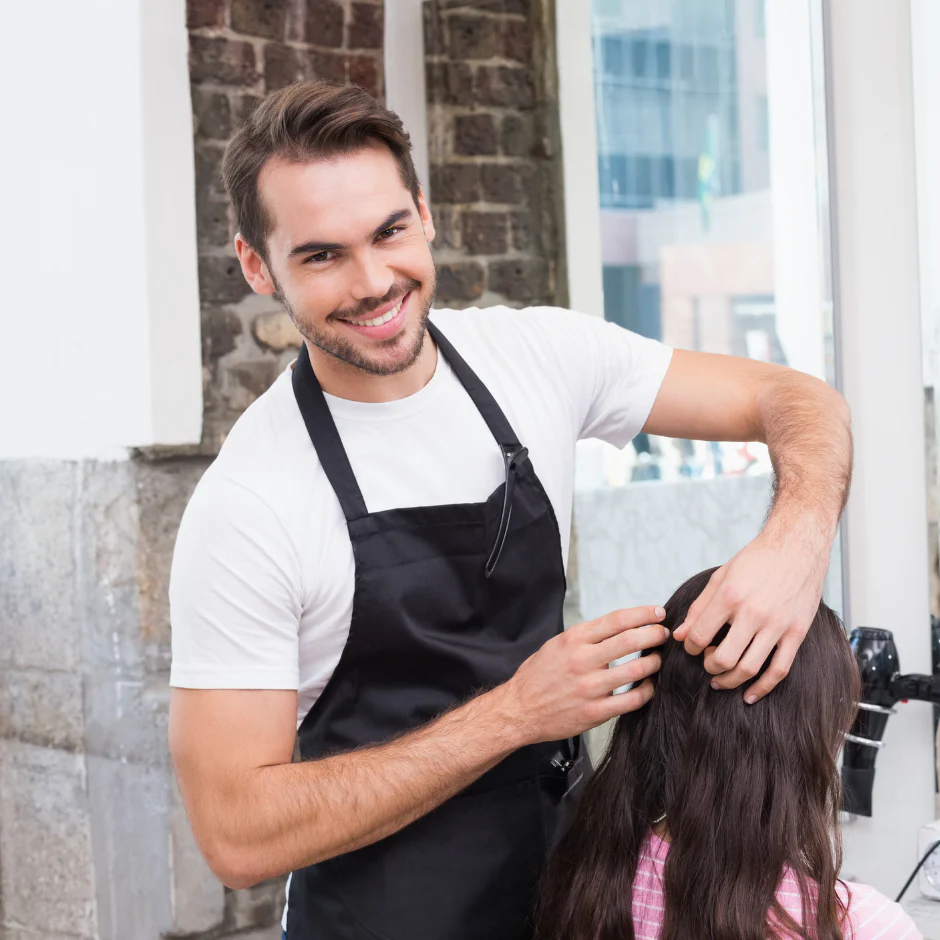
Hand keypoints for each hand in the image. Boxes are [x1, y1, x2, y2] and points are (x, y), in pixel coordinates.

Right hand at [503, 606, 668, 745]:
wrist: (519, 710)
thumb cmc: (538, 676)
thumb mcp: (556, 645)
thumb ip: (586, 637)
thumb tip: (618, 628)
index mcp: (573, 639)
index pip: (617, 620)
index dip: (642, 614)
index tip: (658, 613)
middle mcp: (582, 660)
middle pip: (631, 640)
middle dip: (654, 635)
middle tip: (664, 634)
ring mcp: (590, 687)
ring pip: (636, 670)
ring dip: (654, 662)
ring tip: (658, 659)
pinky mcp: (595, 712)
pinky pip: (632, 700)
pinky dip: (646, 691)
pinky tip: (648, 686)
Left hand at [672, 519, 830, 701]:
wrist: (797, 546)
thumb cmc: (756, 560)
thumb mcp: (721, 577)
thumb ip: (699, 608)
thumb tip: (681, 636)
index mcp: (729, 595)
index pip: (700, 636)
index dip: (691, 647)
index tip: (692, 646)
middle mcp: (753, 612)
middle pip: (724, 658)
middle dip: (709, 667)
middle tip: (707, 663)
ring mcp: (778, 624)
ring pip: (750, 668)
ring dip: (730, 680)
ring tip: (721, 678)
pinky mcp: (797, 632)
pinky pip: (780, 670)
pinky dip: (763, 688)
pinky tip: (750, 695)